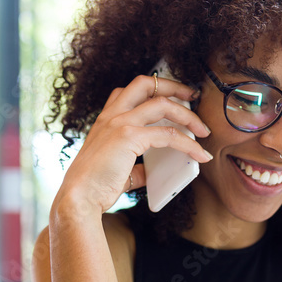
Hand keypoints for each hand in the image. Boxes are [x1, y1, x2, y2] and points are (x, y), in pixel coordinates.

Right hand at [52, 73, 212, 215]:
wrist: (79, 198)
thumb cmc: (94, 187)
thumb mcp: (118, 170)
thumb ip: (136, 166)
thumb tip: (153, 170)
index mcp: (105, 119)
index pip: (130, 90)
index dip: (154, 89)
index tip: (173, 97)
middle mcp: (111, 115)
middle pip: (146, 84)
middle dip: (173, 86)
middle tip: (192, 95)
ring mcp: (119, 123)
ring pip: (162, 104)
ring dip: (188, 115)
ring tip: (203, 129)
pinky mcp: (129, 137)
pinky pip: (168, 135)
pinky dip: (189, 144)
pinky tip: (199, 154)